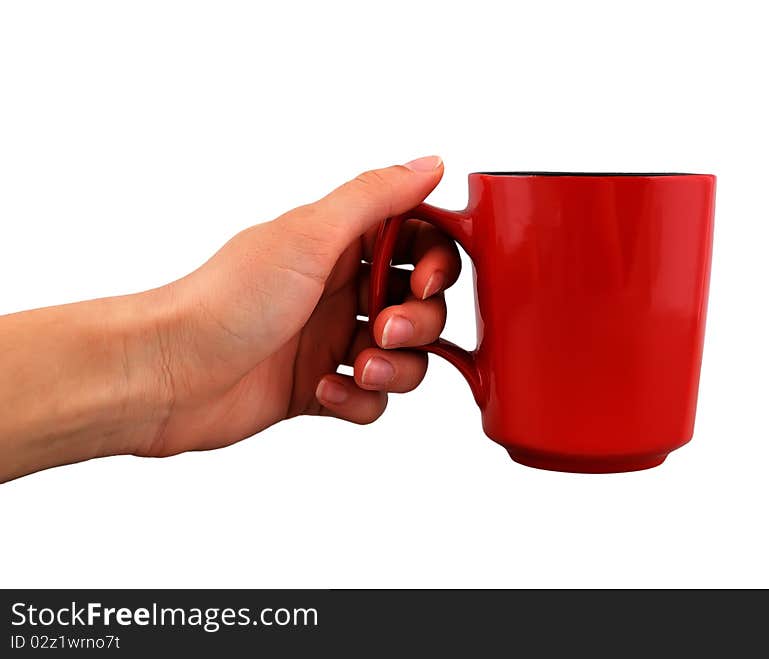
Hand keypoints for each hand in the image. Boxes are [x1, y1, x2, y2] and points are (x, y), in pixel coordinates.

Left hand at [139, 156, 457, 456]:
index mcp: (339, 245)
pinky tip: (324, 392)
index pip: (418, 243)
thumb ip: (375, 197)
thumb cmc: (226, 300)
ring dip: (395, 368)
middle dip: (418, 323)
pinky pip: (371, 400)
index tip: (422, 283)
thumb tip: (431, 164)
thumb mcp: (309, 236)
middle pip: (421, 305)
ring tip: (358, 369)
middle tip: (383, 331)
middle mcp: (340, 290)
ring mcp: (330, 341)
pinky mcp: (319, 387)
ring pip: (405, 357)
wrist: (166, 374)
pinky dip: (359, 401)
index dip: (435, 264)